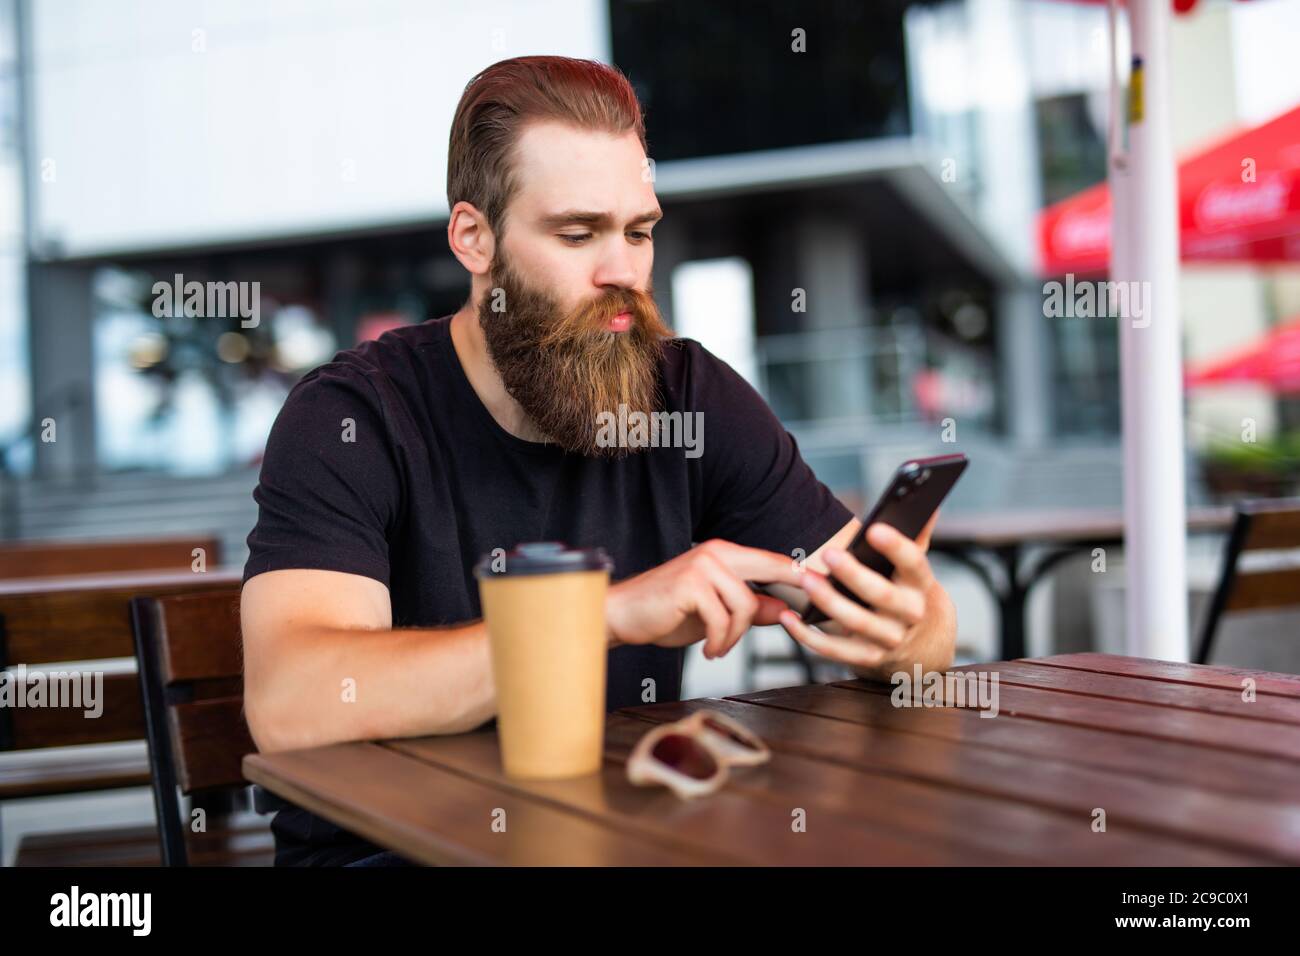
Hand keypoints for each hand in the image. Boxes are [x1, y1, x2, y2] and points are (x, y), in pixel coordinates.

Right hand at [605, 540, 803, 658]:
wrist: (622, 614)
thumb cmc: (666, 612)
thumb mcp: (715, 611)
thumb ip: (750, 608)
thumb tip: (785, 610)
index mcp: (725, 553)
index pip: (774, 560)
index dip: (802, 576)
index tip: (824, 590)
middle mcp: (716, 552)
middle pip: (772, 572)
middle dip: (790, 597)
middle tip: (797, 622)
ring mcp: (703, 565)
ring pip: (746, 606)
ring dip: (736, 637)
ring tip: (719, 647)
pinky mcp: (691, 584)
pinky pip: (723, 620)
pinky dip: (720, 642)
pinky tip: (708, 650)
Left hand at [778, 512, 955, 677]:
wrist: (925, 647)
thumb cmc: (911, 595)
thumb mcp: (918, 570)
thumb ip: (918, 537)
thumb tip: (929, 504)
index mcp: (921, 586)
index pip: (914, 564)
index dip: (896, 547)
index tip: (874, 529)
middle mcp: (910, 615)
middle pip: (883, 596)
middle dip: (855, 576)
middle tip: (829, 554)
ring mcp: (890, 640)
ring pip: (857, 623)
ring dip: (829, 603)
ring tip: (806, 580)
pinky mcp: (868, 659)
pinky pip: (836, 651)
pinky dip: (809, 637)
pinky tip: (789, 618)